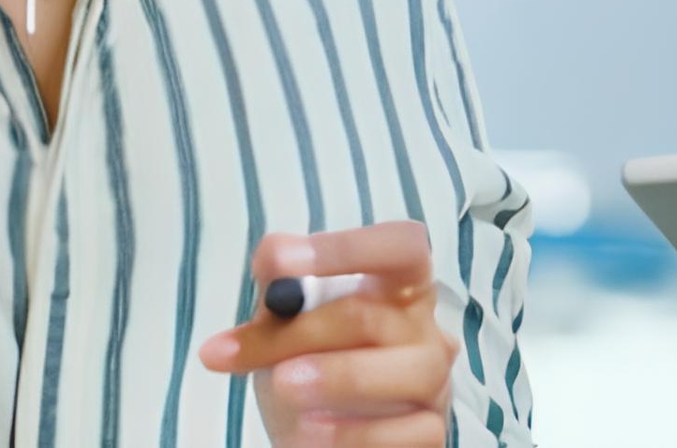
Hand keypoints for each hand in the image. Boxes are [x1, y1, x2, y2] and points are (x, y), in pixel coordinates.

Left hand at [197, 222, 453, 446]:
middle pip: (373, 317)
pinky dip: (353, 432)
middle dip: (300, 332)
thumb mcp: (283, 324)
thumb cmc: (306, 365)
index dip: (347, 248)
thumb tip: (273, 256)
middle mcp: (423, 329)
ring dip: (338, 377)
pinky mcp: (431, 432)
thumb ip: (280, 287)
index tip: (283, 261)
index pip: (400, 246)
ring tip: (283, 386)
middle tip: (242, 350)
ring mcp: (434, 384)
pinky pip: (407, 431)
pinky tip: (308, 431)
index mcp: (396, 287)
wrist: (306, 433)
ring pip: (408, 371)